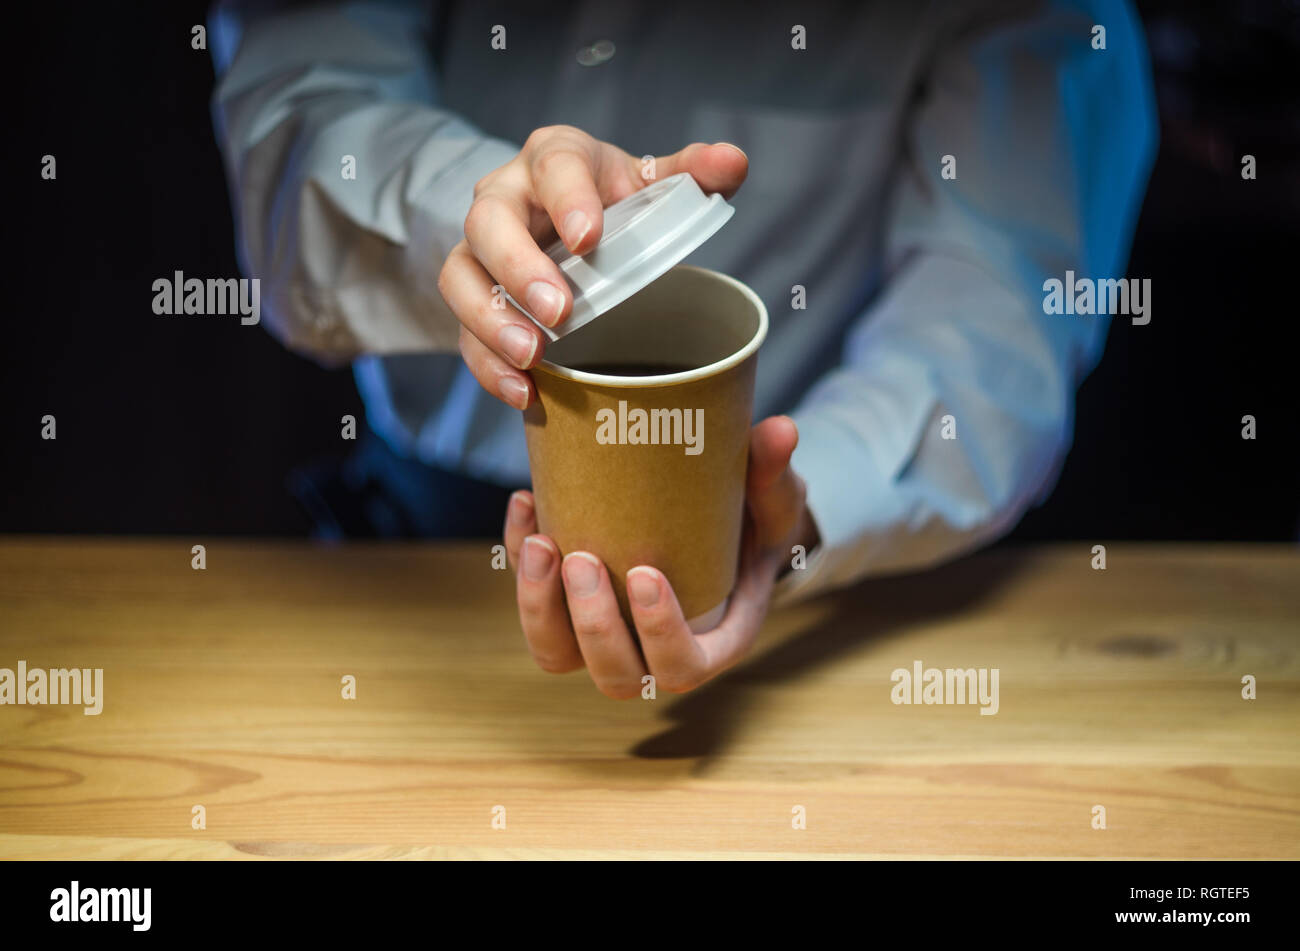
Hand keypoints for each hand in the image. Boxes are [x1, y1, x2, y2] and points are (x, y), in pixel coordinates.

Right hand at [437, 125, 747, 409]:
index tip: (589, 239)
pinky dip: (488, 364)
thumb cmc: (613, 202)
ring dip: (491, 319)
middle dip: (519, 268)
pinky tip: (524, 391)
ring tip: (532, 355)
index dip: (568, 199)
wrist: (569, 224)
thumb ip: (695, 173)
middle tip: (559, 311)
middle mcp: (505, 197)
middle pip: (489, 221)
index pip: (554, 166)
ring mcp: (480, 250)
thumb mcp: (653, 182)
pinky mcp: (473, 298)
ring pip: (461, 276)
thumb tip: (733, 162)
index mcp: (554, 158)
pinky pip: (463, 331)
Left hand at [502, 416, 818, 696]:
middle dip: (592, 624)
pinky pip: (532, 603)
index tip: (644, 574)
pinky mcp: (566, 604)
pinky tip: (525, 504)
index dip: (659, 633)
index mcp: (713, 639)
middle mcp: (653, 652)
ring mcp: (604, 634)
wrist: (719, 517)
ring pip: (557, 654)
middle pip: (616, 674)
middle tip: (583, 559)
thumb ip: (773, 472)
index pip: (683, 666)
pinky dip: (517, 560)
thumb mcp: (773, 498)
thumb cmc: (754, 519)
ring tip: (540, 541)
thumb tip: (780, 429)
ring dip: (539, 606)